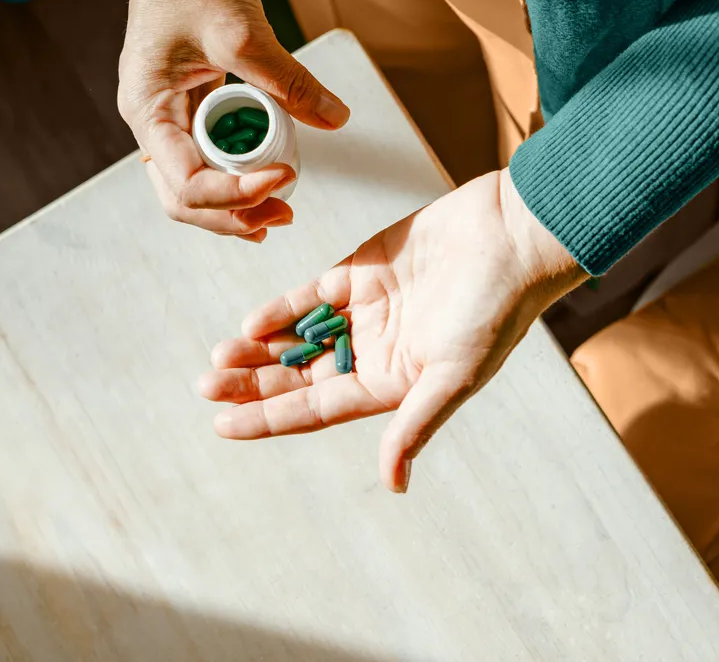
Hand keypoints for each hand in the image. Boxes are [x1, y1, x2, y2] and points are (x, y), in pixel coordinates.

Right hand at [117, 0, 348, 241]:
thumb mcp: (241, 29)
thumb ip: (287, 80)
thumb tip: (335, 117)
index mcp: (147, 109)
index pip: (186, 183)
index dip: (236, 194)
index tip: (285, 176)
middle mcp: (152, 120)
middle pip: (184, 198)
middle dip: (233, 215)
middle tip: (284, 215)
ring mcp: (169, 115)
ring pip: (194, 184)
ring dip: (234, 205)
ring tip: (279, 210)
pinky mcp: (190, 104)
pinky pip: (208, 157)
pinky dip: (235, 176)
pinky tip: (267, 182)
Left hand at [198, 169, 586, 491]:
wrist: (513, 234)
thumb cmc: (495, 309)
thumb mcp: (453, 376)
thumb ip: (415, 426)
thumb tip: (394, 485)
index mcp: (394, 384)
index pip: (317, 409)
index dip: (269, 418)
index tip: (222, 427)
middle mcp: (376, 351)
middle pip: (300, 374)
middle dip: (253, 382)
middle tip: (205, 387)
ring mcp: (368, 309)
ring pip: (299, 334)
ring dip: (260, 347)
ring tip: (217, 357)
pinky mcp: (365, 269)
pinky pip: (311, 294)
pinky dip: (282, 308)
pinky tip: (252, 322)